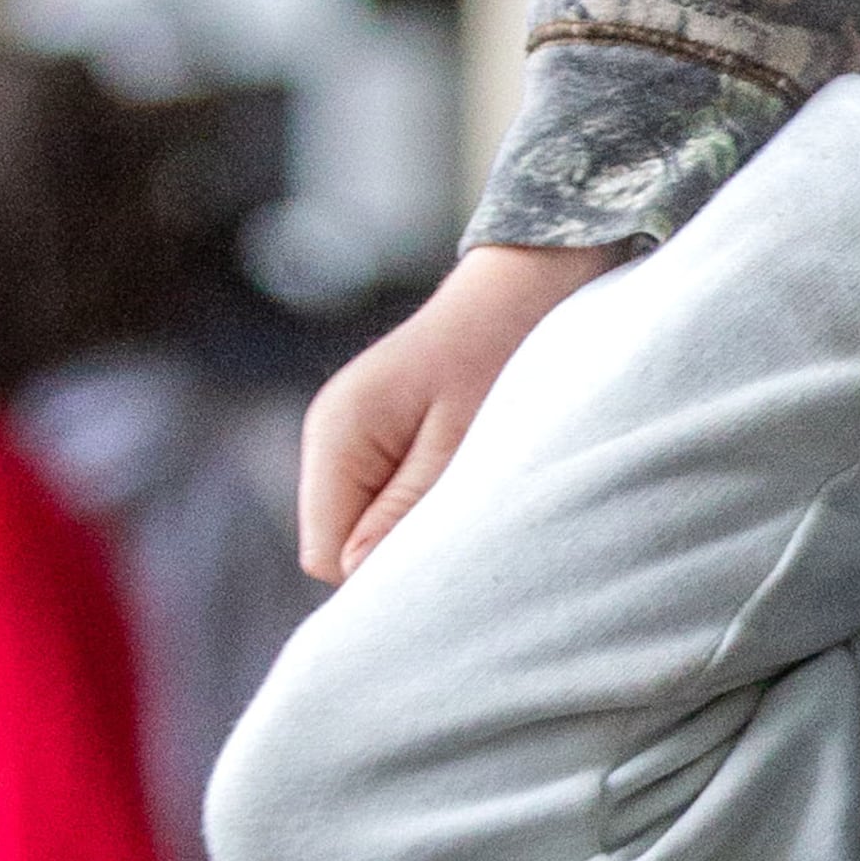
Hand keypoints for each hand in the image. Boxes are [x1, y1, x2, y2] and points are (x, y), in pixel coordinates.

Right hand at [300, 240, 618, 581]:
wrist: (532, 284)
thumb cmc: (505, 353)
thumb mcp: (464, 441)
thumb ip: (407, 510)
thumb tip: (357, 577)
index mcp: (338, 435)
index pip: (327, 557)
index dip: (382, 574)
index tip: (448, 555)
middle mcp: (330, 438)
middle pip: (340, 549)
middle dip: (398, 555)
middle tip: (472, 532)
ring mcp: (353, 438)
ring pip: (365, 529)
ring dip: (417, 530)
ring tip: (477, 495)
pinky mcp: (382, 439)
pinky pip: (387, 504)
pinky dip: (426, 508)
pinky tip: (470, 482)